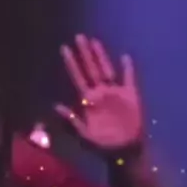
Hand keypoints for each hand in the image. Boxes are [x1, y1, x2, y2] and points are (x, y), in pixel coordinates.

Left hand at [55, 35, 142, 153]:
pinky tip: (125, 56)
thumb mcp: (84, 135)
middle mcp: (100, 93)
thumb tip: (55, 106)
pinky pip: (129, 78)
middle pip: (91, 69)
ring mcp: (115, 92)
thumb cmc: (103, 146)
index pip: (78, 77)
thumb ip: (71, 120)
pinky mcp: (130, 95)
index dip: (71, 63)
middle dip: (85, 53)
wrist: (124, 151)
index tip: (64, 48)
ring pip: (107, 69)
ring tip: (95, 41)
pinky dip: (128, 68)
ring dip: (101, 55)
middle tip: (78, 36)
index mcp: (88, 101)